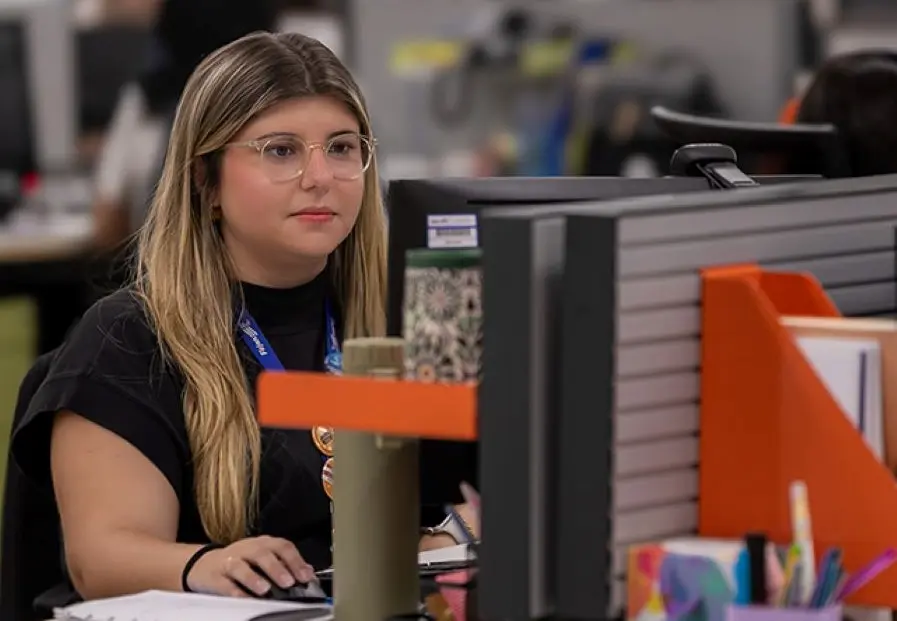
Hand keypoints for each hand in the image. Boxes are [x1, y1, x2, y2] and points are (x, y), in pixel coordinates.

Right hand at [186, 536, 315, 596]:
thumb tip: (308, 573)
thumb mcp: (263, 558)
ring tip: (265, 589)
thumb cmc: (241, 562)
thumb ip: (285, 564)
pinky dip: (234, 592)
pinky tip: (244, 598)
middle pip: (262, 554)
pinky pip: (225, 584)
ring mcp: (229, 561)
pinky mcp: (215, 576)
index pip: (282, 546)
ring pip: (240, 566)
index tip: (306, 576)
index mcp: (263, 543)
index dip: (295, 560)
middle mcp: (246, 549)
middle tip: (288, 582)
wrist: (205, 564)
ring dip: (253, 578)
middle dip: (277, 568)